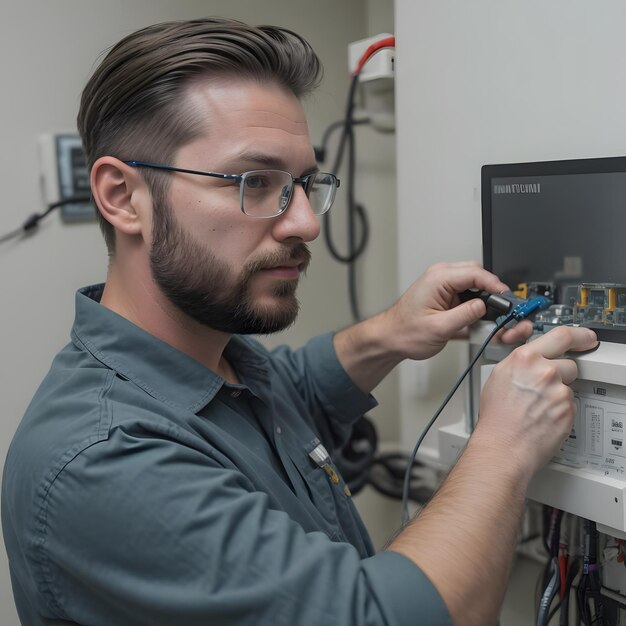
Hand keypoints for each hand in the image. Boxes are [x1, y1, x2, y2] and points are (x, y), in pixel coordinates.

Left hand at [381, 261, 526, 360]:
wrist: (390, 338)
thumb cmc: (405, 332)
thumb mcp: (440, 328)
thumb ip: (465, 315)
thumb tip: (485, 306)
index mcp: (438, 279)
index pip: (476, 273)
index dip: (496, 286)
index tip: (508, 298)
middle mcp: (440, 278)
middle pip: (478, 275)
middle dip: (492, 291)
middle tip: (503, 308)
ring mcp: (442, 286)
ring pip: (474, 284)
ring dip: (484, 299)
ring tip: (491, 316)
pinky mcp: (444, 296)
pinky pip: (467, 294)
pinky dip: (476, 305)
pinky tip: (478, 319)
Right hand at [474, 325, 597, 477]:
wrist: (503, 446)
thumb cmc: (496, 417)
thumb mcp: (499, 376)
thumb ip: (521, 362)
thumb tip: (532, 358)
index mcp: (525, 358)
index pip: (562, 335)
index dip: (579, 335)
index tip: (586, 338)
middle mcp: (544, 371)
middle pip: (569, 363)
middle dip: (562, 372)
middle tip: (550, 385)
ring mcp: (558, 390)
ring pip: (568, 385)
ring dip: (558, 393)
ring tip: (537, 407)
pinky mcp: (568, 409)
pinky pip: (569, 404)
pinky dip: (559, 410)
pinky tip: (542, 417)